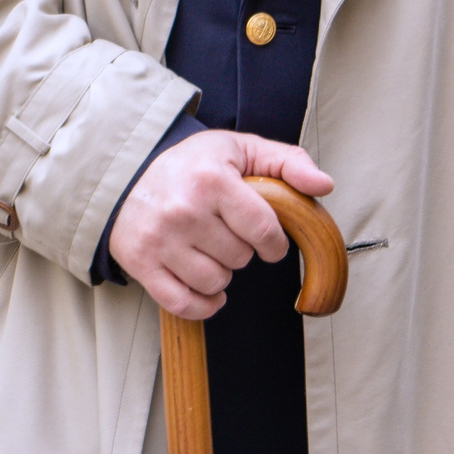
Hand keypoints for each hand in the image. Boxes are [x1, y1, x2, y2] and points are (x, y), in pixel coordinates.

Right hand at [106, 129, 334, 319]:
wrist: (128, 175)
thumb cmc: (195, 164)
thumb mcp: (243, 149)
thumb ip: (289, 162)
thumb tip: (325, 186)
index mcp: (212, 180)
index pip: (262, 228)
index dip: (275, 243)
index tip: (272, 244)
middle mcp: (183, 211)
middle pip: (239, 257)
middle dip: (243, 251)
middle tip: (229, 234)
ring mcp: (159, 240)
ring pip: (214, 282)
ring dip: (222, 274)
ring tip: (213, 253)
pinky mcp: (140, 264)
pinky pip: (182, 304)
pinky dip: (202, 305)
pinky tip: (208, 290)